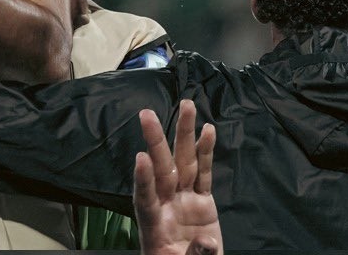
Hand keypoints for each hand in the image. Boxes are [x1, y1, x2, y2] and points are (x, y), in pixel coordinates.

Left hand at [133, 100, 221, 254]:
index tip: (140, 158)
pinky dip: (206, 152)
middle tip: (146, 113)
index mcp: (154, 225)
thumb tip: (206, 242)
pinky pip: (204, 174)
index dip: (143, 180)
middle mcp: (166, 205)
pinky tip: (207, 130)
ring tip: (186, 105)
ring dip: (184, 134)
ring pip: (184, 162)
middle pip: (161, 169)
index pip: (145, 198)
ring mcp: (184, 200)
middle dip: (155, 141)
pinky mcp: (202, 202)